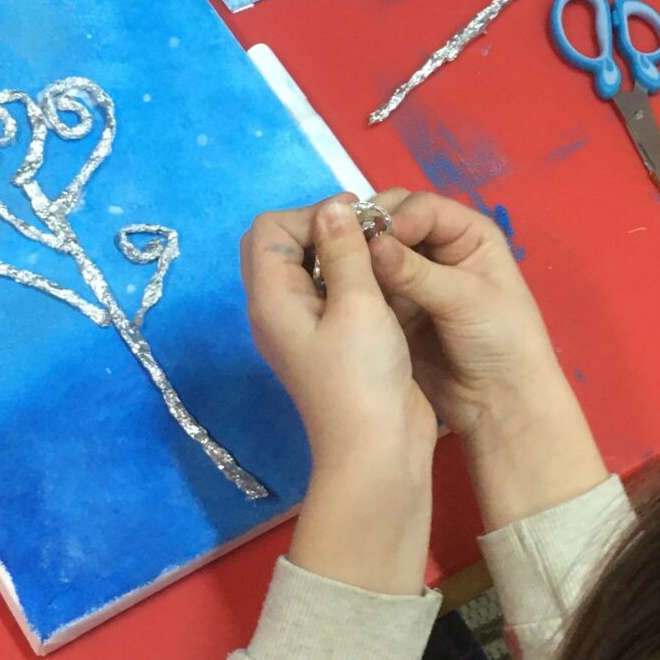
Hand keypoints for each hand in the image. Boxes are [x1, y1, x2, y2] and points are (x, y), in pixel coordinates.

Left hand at [240, 197, 435, 589]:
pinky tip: (389, 283)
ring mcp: (303, 326)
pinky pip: (330, 292)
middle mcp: (279, 308)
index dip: (312, 214)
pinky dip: (353, 278)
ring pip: (310, 267)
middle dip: (325, 228)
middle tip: (370, 233)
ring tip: (383, 254)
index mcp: (272, 298)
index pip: (270, 227)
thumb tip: (333, 208)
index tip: (359, 223)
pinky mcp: (330, 340)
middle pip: (283, 244)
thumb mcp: (358, 305)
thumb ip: (343, 252)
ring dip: (342, 253)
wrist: (377, 451)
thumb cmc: (363, 377)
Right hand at [367, 192, 607, 529]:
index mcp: (468, 234)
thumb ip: (418, 273)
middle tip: (343, 247)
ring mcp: (413, 279)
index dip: (396, 217)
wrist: (500, 403)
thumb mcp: (466, 301)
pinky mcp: (394, 309)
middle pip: (393, 224)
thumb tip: (373, 245)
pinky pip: (368, 287)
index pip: (424, 208)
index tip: (375, 239)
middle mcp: (438, 249)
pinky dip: (353, 285)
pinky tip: (334, 289)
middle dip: (369, 232)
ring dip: (356, 258)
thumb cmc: (502, 342)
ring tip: (331, 267)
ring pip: (375, 255)